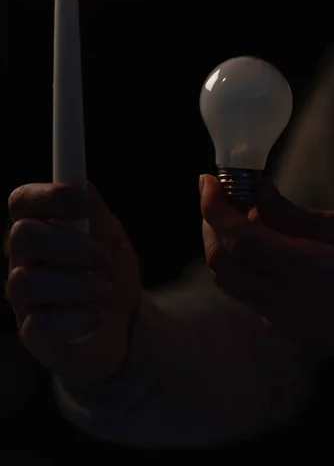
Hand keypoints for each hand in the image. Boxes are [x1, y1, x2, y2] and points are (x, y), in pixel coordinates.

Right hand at [5, 182, 139, 384]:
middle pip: (21, 236)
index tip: (89, 204)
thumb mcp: (111, 238)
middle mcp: (24, 262)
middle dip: (70, 243)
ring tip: (106, 291)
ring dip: (78, 284)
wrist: (125, 325)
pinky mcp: (34, 335)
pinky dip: (76, 318)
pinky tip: (96, 316)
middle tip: (104, 258)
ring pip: (26, 281)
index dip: (53, 196)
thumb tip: (82, 184)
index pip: (22, 200)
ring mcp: (25, 300)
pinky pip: (39, 325)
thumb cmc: (108, 274)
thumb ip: (96, 214)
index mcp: (41, 230)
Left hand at [200, 174, 333, 356]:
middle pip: (222, 262)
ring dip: (220, 243)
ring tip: (237, 217)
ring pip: (225, 280)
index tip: (207, 181)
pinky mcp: (278, 327)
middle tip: (219, 196)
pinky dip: (237, 263)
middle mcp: (286, 301)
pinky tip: (256, 245)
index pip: (242, 241)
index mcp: (310, 272)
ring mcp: (279, 320)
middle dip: (210, 223)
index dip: (216, 208)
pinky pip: (242, 291)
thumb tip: (258, 191)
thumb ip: (298, 215)